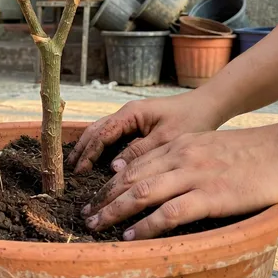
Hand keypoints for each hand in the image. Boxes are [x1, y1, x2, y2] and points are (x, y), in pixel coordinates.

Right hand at [67, 93, 225, 173]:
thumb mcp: (167, 139)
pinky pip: (111, 135)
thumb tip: (114, 169)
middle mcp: (126, 113)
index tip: (78, 172)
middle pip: (94, 131)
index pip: (101, 134)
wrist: (208, 105)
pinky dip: (99, 147)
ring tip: (76, 167)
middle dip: (81, 150)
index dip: (88, 154)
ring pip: (100, 132)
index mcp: (131, 114)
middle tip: (68, 172)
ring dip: (87, 148)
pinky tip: (96, 160)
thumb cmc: (191, 119)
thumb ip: (140, 152)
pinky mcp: (136, 124)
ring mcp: (130, 118)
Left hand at [81, 125, 277, 239]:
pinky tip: (132, 236)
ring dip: (115, 211)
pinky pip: (170, 213)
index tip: (95, 197)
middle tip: (86, 214)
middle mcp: (180, 156)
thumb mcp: (209, 146)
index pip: (133, 164)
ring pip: (141, 194)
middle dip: (104, 198)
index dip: (110, 183)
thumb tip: (162, 176)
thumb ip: (184, 157)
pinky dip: (147, 226)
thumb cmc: (252, 152)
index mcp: (179, 144)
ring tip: (97, 226)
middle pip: (129, 178)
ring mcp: (194, 175)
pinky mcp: (210, 195)